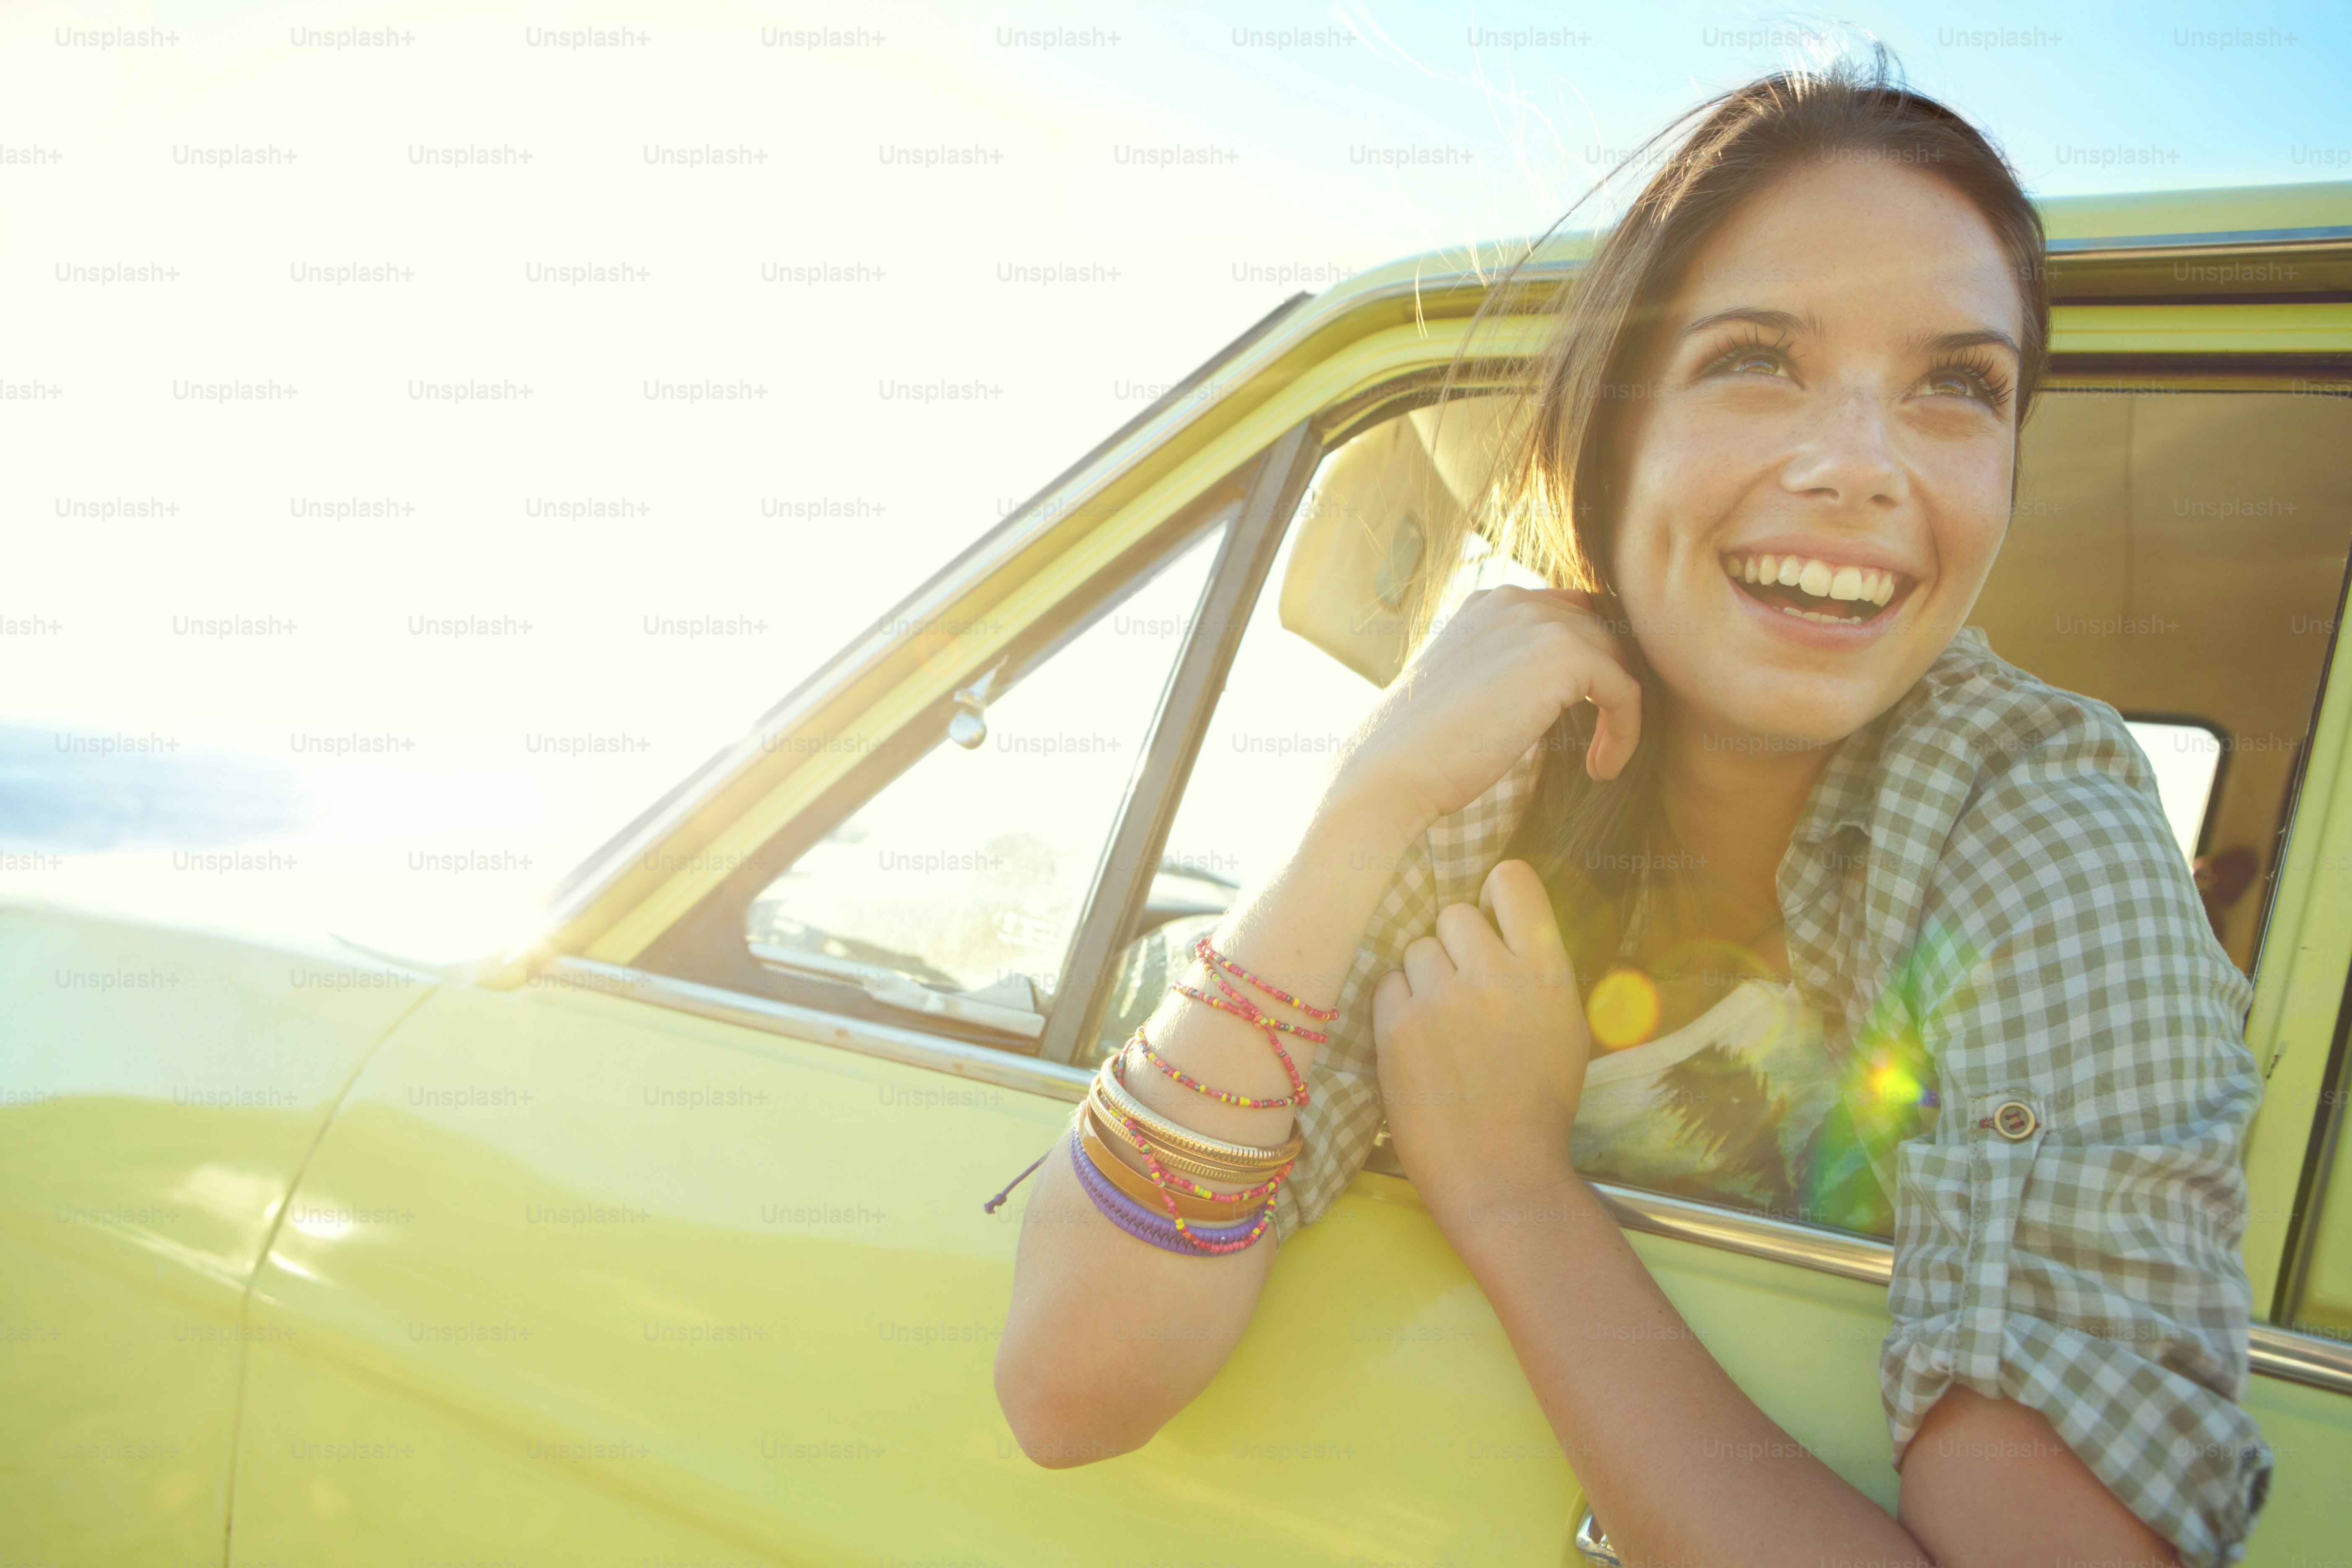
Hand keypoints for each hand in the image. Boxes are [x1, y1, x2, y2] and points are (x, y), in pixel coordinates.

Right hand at [1326, 585, 1640, 842]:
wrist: (1392, 769)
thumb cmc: (1422, 749)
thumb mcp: (1468, 692)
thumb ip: (1508, 672)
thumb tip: (1551, 693)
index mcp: (1487, 605)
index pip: (1567, 613)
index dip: (1587, 663)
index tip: (1585, 715)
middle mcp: (1513, 600)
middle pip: (1598, 633)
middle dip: (1608, 686)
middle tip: (1603, 740)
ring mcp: (1538, 621)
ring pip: (1616, 660)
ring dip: (1619, 713)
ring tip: (1600, 761)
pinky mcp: (1563, 655)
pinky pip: (1625, 691)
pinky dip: (1625, 733)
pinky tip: (1600, 770)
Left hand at [1371, 860, 1589, 1226]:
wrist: (1499, 1173)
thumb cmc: (1537, 1105)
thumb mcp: (1563, 1027)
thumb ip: (1535, 970)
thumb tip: (1502, 923)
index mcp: (1547, 974)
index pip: (1514, 881)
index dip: (1496, 892)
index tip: (1491, 916)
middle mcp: (1496, 976)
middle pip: (1455, 913)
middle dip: (1456, 944)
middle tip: (1463, 988)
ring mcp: (1443, 999)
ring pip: (1417, 948)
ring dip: (1424, 976)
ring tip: (1441, 1025)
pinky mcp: (1398, 1026)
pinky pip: (1387, 984)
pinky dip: (1397, 1006)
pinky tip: (1417, 1043)